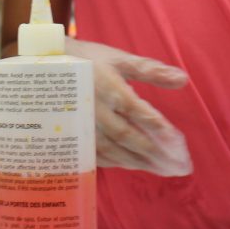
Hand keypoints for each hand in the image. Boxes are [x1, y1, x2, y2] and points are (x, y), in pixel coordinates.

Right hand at [64, 38, 191, 175]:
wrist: (47, 65)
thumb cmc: (89, 60)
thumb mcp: (119, 58)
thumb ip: (150, 70)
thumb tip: (183, 79)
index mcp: (108, 88)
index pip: (139, 112)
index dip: (160, 129)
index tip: (180, 144)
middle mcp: (95, 109)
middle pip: (128, 136)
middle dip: (155, 153)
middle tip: (179, 166)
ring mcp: (82, 125)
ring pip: (113, 149)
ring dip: (139, 162)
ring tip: (163, 170)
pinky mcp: (73, 135)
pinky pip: (96, 154)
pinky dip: (117, 163)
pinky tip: (134, 166)